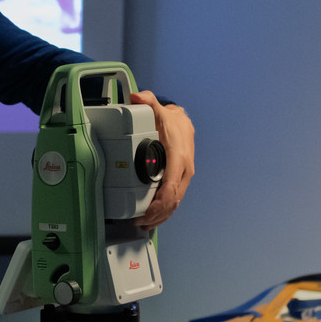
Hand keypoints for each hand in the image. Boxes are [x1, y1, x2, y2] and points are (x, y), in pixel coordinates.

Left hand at [129, 90, 194, 227]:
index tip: (146, 212)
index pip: (171, 187)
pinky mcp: (180, 181)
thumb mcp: (158, 109)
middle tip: (140, 222)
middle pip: (173, 200)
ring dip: (161, 217)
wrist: (182, 123)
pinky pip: (174, 200)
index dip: (159, 203)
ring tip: (144, 225)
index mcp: (179, 158)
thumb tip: (137, 96)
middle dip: (157, 215)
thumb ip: (147, 101)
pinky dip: (165, 212)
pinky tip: (153, 219)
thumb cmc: (170, 121)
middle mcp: (184, 170)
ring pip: (175, 203)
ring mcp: (183, 177)